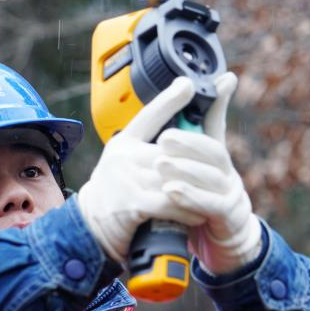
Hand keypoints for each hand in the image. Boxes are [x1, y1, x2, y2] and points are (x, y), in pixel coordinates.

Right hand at [77, 77, 205, 261]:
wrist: (88, 227)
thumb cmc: (112, 195)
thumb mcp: (123, 164)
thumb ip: (144, 151)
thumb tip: (173, 140)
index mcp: (123, 144)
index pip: (148, 116)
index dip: (169, 99)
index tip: (188, 83)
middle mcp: (123, 157)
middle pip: (171, 151)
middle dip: (196, 160)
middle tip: (220, 167)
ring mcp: (127, 180)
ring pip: (174, 178)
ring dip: (197, 190)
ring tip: (213, 196)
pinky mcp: (132, 205)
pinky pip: (169, 203)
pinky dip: (187, 209)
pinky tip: (198, 214)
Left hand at [157, 72, 262, 274]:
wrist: (224, 247)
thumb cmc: (203, 205)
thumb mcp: (193, 174)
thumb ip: (185, 147)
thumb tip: (191, 106)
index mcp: (217, 161)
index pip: (214, 129)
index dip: (213, 106)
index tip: (200, 88)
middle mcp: (228, 174)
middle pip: (214, 152)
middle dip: (188, 142)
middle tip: (163, 137)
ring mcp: (232, 196)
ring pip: (213, 178)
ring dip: (185, 169)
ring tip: (161, 164)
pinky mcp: (229, 219)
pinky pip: (213, 206)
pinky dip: (192, 198)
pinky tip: (171, 192)